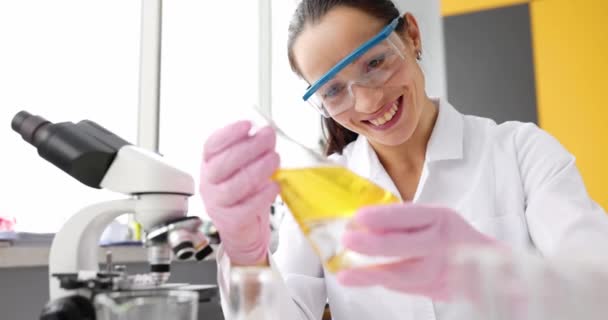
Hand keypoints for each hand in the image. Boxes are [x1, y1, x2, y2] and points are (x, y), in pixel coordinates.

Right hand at [199, 121, 279, 264]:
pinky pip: (246, 207)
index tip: (248, 125)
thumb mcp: (245, 168)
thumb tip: (266, 133)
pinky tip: (275, 185)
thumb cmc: (244, 195)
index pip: (212, 146)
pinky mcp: (231, 221)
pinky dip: (263, 195)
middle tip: (269, 138)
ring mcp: (217, 204)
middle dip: (249, 148)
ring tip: (275, 159)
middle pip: (223, 163)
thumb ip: (253, 151)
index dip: (229, 133)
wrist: (244, 231)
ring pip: (234, 186)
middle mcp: (209, 183)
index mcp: (210, 165)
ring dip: (258, 169)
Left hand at [338, 203, 498, 299]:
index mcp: (441, 218)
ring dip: (373, 274)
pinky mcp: (439, 290)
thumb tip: (363, 224)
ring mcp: (444, 270)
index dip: (385, 216)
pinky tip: (363, 280)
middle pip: (410, 245)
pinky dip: (385, 283)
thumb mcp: (431, 218)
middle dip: (377, 244)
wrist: (489, 263)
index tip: (360, 216)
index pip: (412, 215)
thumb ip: (402, 221)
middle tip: (348, 240)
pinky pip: (408, 288)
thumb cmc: (449, 234)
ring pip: (407, 274)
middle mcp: (444, 243)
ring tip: (346, 275)